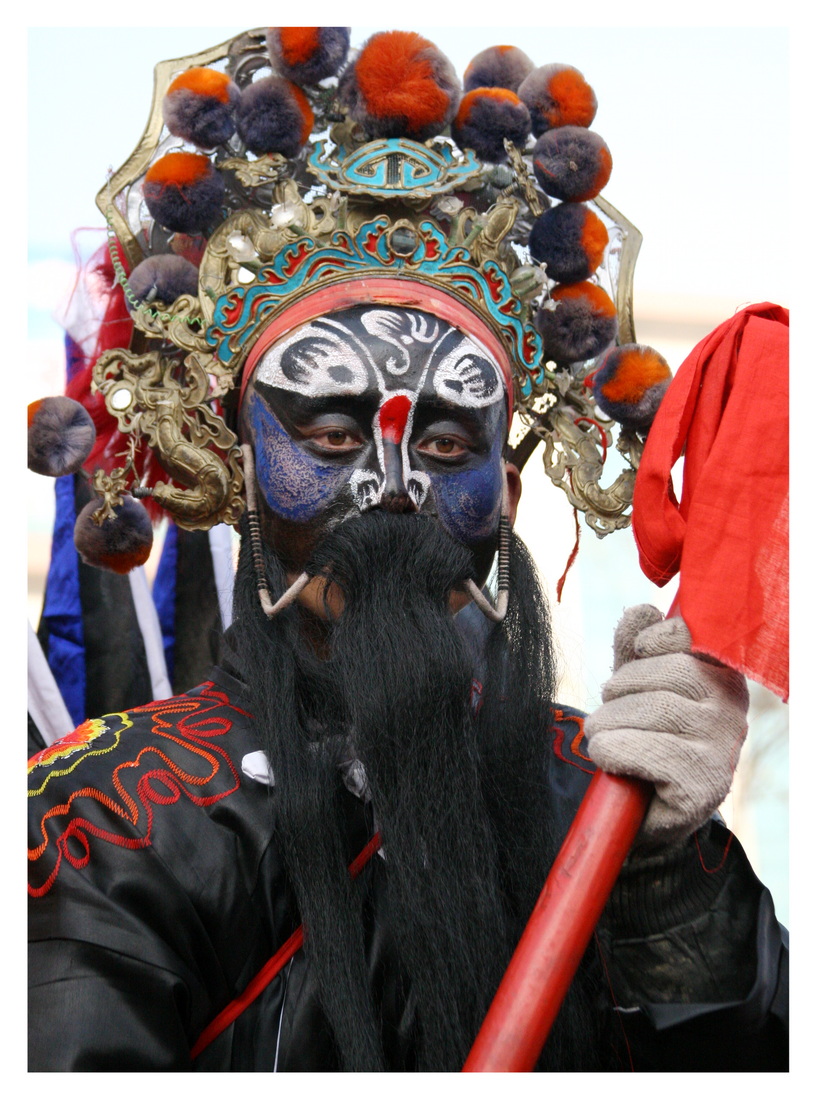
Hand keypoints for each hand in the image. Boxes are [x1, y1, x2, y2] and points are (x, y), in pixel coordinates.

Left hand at [584, 605, 749, 849]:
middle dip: (618, 691)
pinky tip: (610, 759)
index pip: (687, 637)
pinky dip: (612, 751)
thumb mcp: (634, 686)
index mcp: (720, 677)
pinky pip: (644, 750)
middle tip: (608, 714)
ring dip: (608, 725)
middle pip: (664, 674)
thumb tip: (642, 611)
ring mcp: (721, 748)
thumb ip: (635, 649)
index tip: (634, 657)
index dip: (650, 642)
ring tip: (604, 738)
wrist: (642, 808)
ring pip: (651, 711)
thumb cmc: (642, 735)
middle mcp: (731, 709)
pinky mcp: (702, 785)